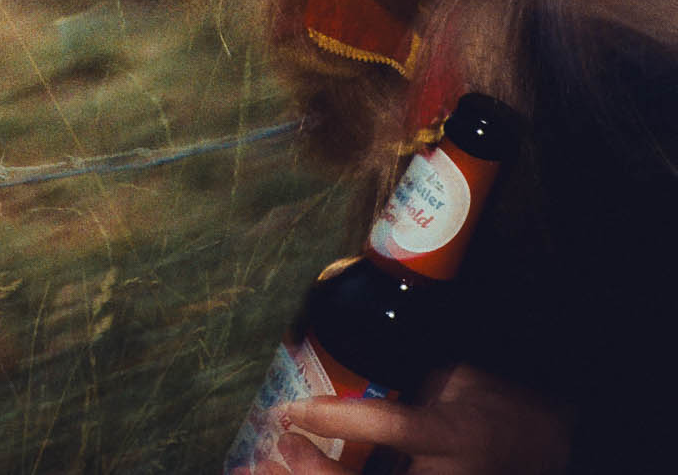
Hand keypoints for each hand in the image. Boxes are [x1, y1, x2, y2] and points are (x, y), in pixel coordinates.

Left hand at [273, 366, 571, 474]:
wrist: (540, 445)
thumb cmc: (492, 402)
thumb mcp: (455, 377)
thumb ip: (404, 373)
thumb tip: (338, 343)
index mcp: (454, 436)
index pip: (392, 427)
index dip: (337, 419)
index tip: (289, 410)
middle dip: (315, 473)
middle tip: (279, 446)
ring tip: (264, 470)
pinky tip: (290, 472)